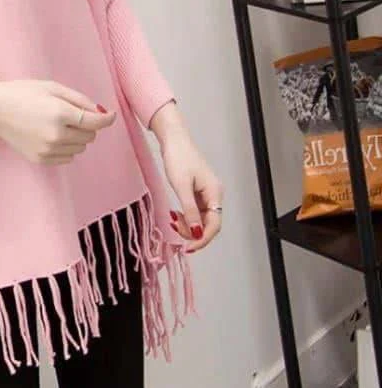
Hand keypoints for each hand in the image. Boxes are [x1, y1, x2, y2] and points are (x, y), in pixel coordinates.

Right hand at [0, 79, 116, 165]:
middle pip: (89, 136)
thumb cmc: (23, 93)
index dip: (106, 119)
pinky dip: (66, 148)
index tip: (109, 115)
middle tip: (73, 115)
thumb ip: (79, 100)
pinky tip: (52, 136)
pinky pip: (68, 157)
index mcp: (60, 114)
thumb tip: (99, 113)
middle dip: (87, 126)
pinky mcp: (41, 159)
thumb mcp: (52, 88)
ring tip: (59, 125)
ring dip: (77, 137)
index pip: (95, 122)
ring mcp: (47, 150)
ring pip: (80, 148)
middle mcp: (56, 135)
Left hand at [150, 101, 222, 252]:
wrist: (174, 140)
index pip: (214, 224)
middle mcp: (214, 194)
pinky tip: (174, 215)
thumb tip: (197, 232)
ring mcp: (206, 193)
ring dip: (187, 224)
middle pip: (208, 223)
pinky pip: (194, 210)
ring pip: (200, 218)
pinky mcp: (197, 191)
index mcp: (215, 193)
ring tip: (172, 220)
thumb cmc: (178, 158)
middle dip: (193, 232)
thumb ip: (190, 211)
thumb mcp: (182, 187)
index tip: (187, 248)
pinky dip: (185, 216)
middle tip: (175, 230)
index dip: (202, 239)